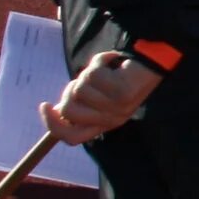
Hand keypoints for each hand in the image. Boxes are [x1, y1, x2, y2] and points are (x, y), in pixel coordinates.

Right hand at [44, 51, 158, 144]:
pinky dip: (99, 60)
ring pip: (79, 88)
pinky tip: (112, 60)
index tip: (45, 105)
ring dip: (87, 73)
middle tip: (84, 80)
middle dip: (69, 90)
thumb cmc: (122, 77)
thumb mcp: (100, 95)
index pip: (72, 137)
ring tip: (104, 70)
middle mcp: (110, 120)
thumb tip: (55, 110)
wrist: (153, 63)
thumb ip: (81, 103)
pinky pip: (92, 74)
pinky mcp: (121, 93)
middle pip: (68, 111)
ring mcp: (116, 108)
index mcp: (104, 124)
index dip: (52, 125)